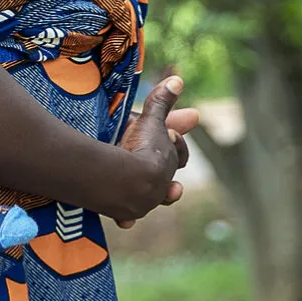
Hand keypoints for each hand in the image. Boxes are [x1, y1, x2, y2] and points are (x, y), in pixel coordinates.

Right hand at [105, 76, 201, 224]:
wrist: (122, 182)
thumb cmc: (139, 148)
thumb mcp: (149, 121)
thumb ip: (162, 102)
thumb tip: (178, 79)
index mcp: (167, 162)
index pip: (178, 152)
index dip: (174, 141)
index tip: (169, 133)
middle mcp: (160, 186)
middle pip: (169, 181)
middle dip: (170, 177)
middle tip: (176, 181)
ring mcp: (143, 203)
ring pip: (152, 200)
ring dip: (155, 197)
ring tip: (157, 197)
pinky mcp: (124, 214)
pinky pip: (126, 216)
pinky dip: (126, 216)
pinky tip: (125, 221)